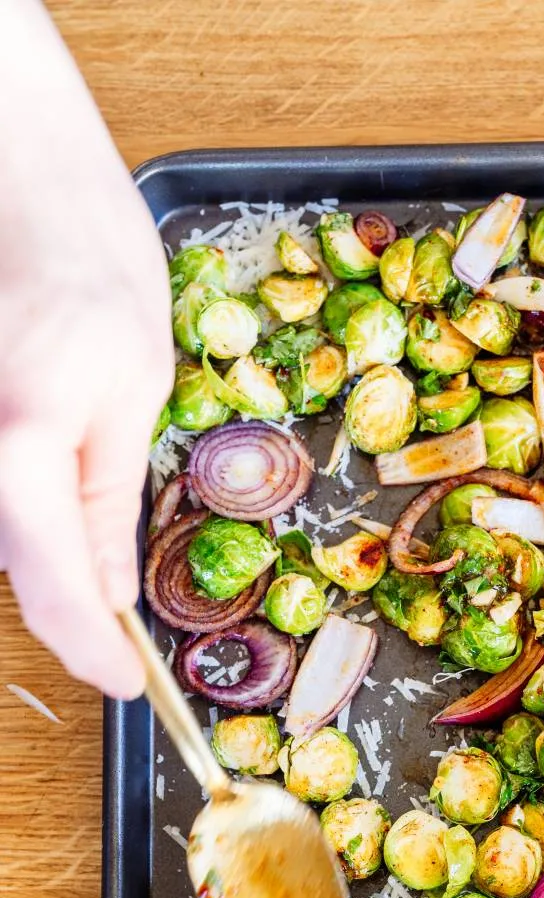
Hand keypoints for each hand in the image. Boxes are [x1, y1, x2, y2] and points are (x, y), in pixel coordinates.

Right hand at [0, 0, 172, 696]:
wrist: (9, 166)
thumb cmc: (82, 252)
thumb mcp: (130, 385)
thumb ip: (106, 501)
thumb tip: (112, 593)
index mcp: (20, 447)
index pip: (55, 594)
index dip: (94, 653)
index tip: (129, 685)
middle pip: (15, 569)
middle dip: (72, 600)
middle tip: (128, 619)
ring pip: (1, 535)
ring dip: (44, 545)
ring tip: (96, 519)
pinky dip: (22, 503)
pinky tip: (52, 467)